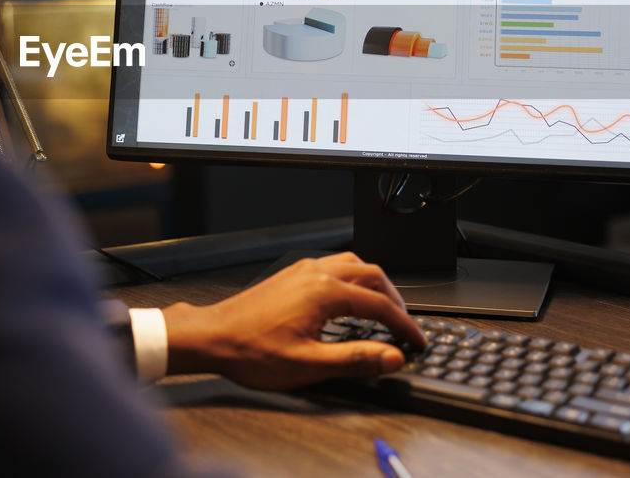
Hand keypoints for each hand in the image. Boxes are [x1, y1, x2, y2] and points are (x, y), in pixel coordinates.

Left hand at [160, 252, 426, 390]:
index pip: (380, 305)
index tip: (417, 341)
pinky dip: (353, 279)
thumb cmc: (251, 350)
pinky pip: (333, 266)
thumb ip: (356, 360)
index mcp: (324, 292)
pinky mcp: (291, 275)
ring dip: (374, 285)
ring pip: (352, 265)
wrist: (211, 337)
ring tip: (384, 309)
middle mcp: (315, 273)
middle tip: (405, 325)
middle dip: (395, 299)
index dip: (404, 325)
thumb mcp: (309, 364)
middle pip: (372, 275)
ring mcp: (301, 270)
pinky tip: (349, 300)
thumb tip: (392, 357)